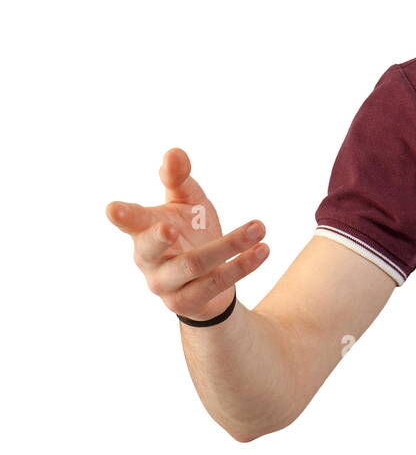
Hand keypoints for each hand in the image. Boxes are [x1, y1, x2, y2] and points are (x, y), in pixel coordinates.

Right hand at [106, 147, 268, 320]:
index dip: (123, 215)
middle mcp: (149, 260)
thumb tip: (174, 152)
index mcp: (143, 232)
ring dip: (231, 244)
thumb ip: (178, 179)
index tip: (113, 208)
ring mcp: (166, 284)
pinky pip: (216, 283)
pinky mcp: (188, 301)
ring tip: (260, 227)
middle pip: (152, 249)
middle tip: (170, 228)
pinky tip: (263, 250)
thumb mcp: (187, 204)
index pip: (131, 221)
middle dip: (159, 239)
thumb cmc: (191, 233)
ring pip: (195, 265)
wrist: (208, 282)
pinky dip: (242, 266)